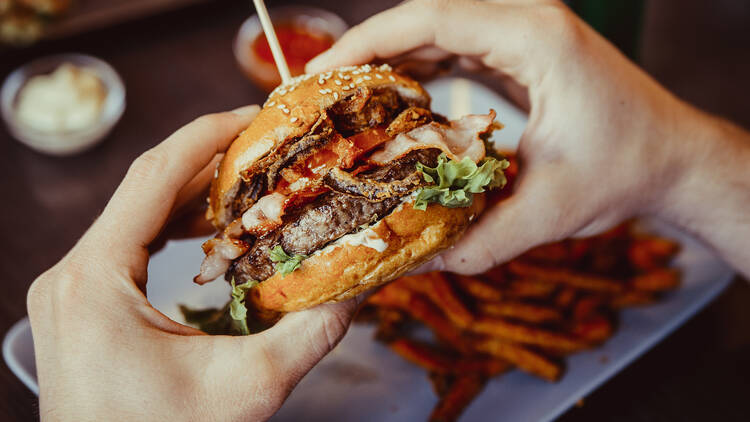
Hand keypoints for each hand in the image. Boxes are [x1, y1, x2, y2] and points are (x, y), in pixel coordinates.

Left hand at [27, 106, 357, 420]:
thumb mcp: (246, 389)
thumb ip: (311, 334)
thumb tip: (359, 287)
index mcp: (94, 279)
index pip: (153, 177)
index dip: (207, 136)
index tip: (254, 115)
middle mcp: (70, 275)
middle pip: (144, 189)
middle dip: (208, 162)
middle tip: (266, 147)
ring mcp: (69, 290)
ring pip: (135, 214)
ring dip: (191, 194)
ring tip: (248, 182)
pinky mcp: (80, 305)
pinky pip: (127, 244)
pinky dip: (172, 227)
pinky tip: (208, 228)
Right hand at [308, 0, 749, 276]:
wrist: (672, 158)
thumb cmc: (627, 170)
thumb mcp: (548, 212)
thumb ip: (475, 240)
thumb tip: (409, 264)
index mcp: (535, 39)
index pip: (432, 19)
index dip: (369, 42)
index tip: (323, 74)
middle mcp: (528, 21)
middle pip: (427, 18)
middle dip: (369, 51)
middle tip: (321, 91)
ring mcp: (525, 31)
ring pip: (437, 30)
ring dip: (390, 59)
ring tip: (346, 98)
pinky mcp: (521, 50)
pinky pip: (456, 47)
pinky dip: (419, 68)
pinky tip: (392, 100)